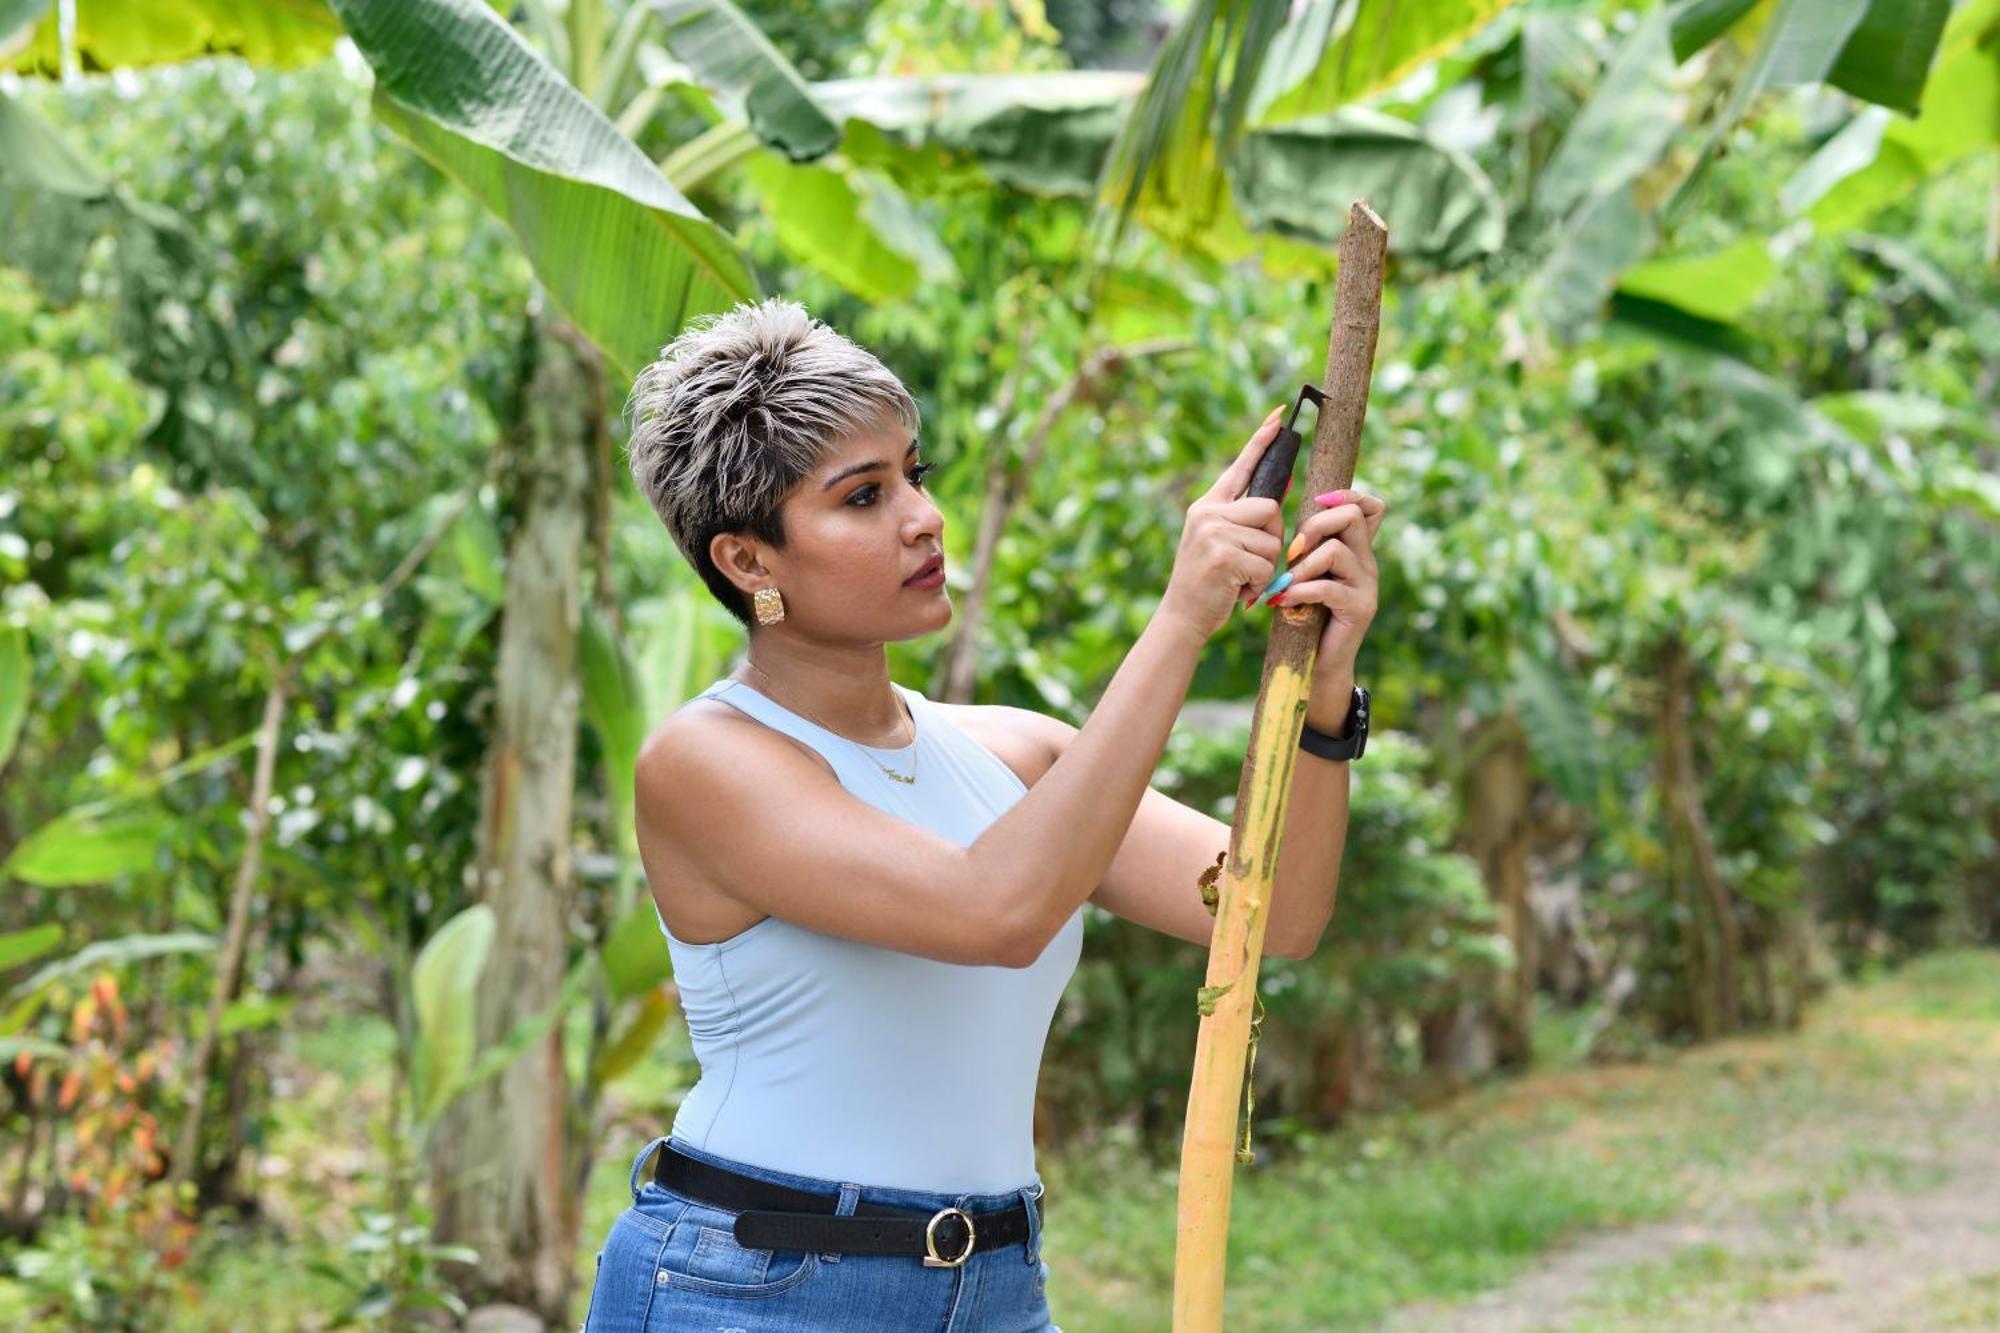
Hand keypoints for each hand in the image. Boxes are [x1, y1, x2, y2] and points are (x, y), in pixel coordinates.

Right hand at [1158, 407, 1287, 642]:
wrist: (1182, 616)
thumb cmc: (1208, 582)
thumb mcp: (1222, 542)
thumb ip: (1248, 515)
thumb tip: (1286, 484)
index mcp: (1208, 505)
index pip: (1240, 467)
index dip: (1261, 440)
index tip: (1280, 415)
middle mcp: (1208, 513)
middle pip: (1270, 508)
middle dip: (1271, 536)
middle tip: (1248, 561)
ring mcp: (1213, 533)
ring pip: (1271, 540)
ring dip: (1264, 566)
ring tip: (1239, 578)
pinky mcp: (1223, 556)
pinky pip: (1266, 564)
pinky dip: (1259, 583)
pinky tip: (1238, 590)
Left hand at [1260, 483, 1385, 686]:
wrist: (1315, 663)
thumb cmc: (1302, 614)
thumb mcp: (1303, 573)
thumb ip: (1302, 548)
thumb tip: (1270, 510)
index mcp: (1355, 550)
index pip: (1371, 507)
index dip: (1347, 495)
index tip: (1317, 502)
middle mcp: (1366, 563)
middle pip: (1351, 516)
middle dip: (1314, 526)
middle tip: (1291, 551)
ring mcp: (1367, 585)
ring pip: (1336, 550)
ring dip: (1301, 565)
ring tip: (1282, 584)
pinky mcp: (1360, 609)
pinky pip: (1328, 588)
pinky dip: (1300, 591)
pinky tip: (1283, 602)